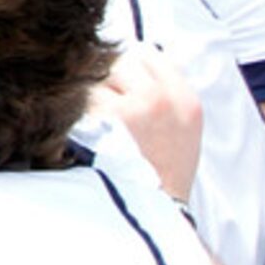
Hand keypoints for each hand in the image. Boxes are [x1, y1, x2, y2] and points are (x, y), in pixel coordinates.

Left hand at [93, 43, 203, 202]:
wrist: (155, 210)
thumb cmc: (164, 172)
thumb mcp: (184, 128)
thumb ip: (165, 91)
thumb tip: (131, 57)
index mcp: (184, 98)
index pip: (148, 54)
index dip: (130, 67)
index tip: (123, 85)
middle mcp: (161, 98)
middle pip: (120, 61)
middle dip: (108, 81)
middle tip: (110, 110)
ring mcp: (134, 107)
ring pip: (98, 78)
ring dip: (93, 97)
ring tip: (103, 126)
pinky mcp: (107, 121)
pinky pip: (82, 99)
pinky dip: (79, 114)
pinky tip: (90, 135)